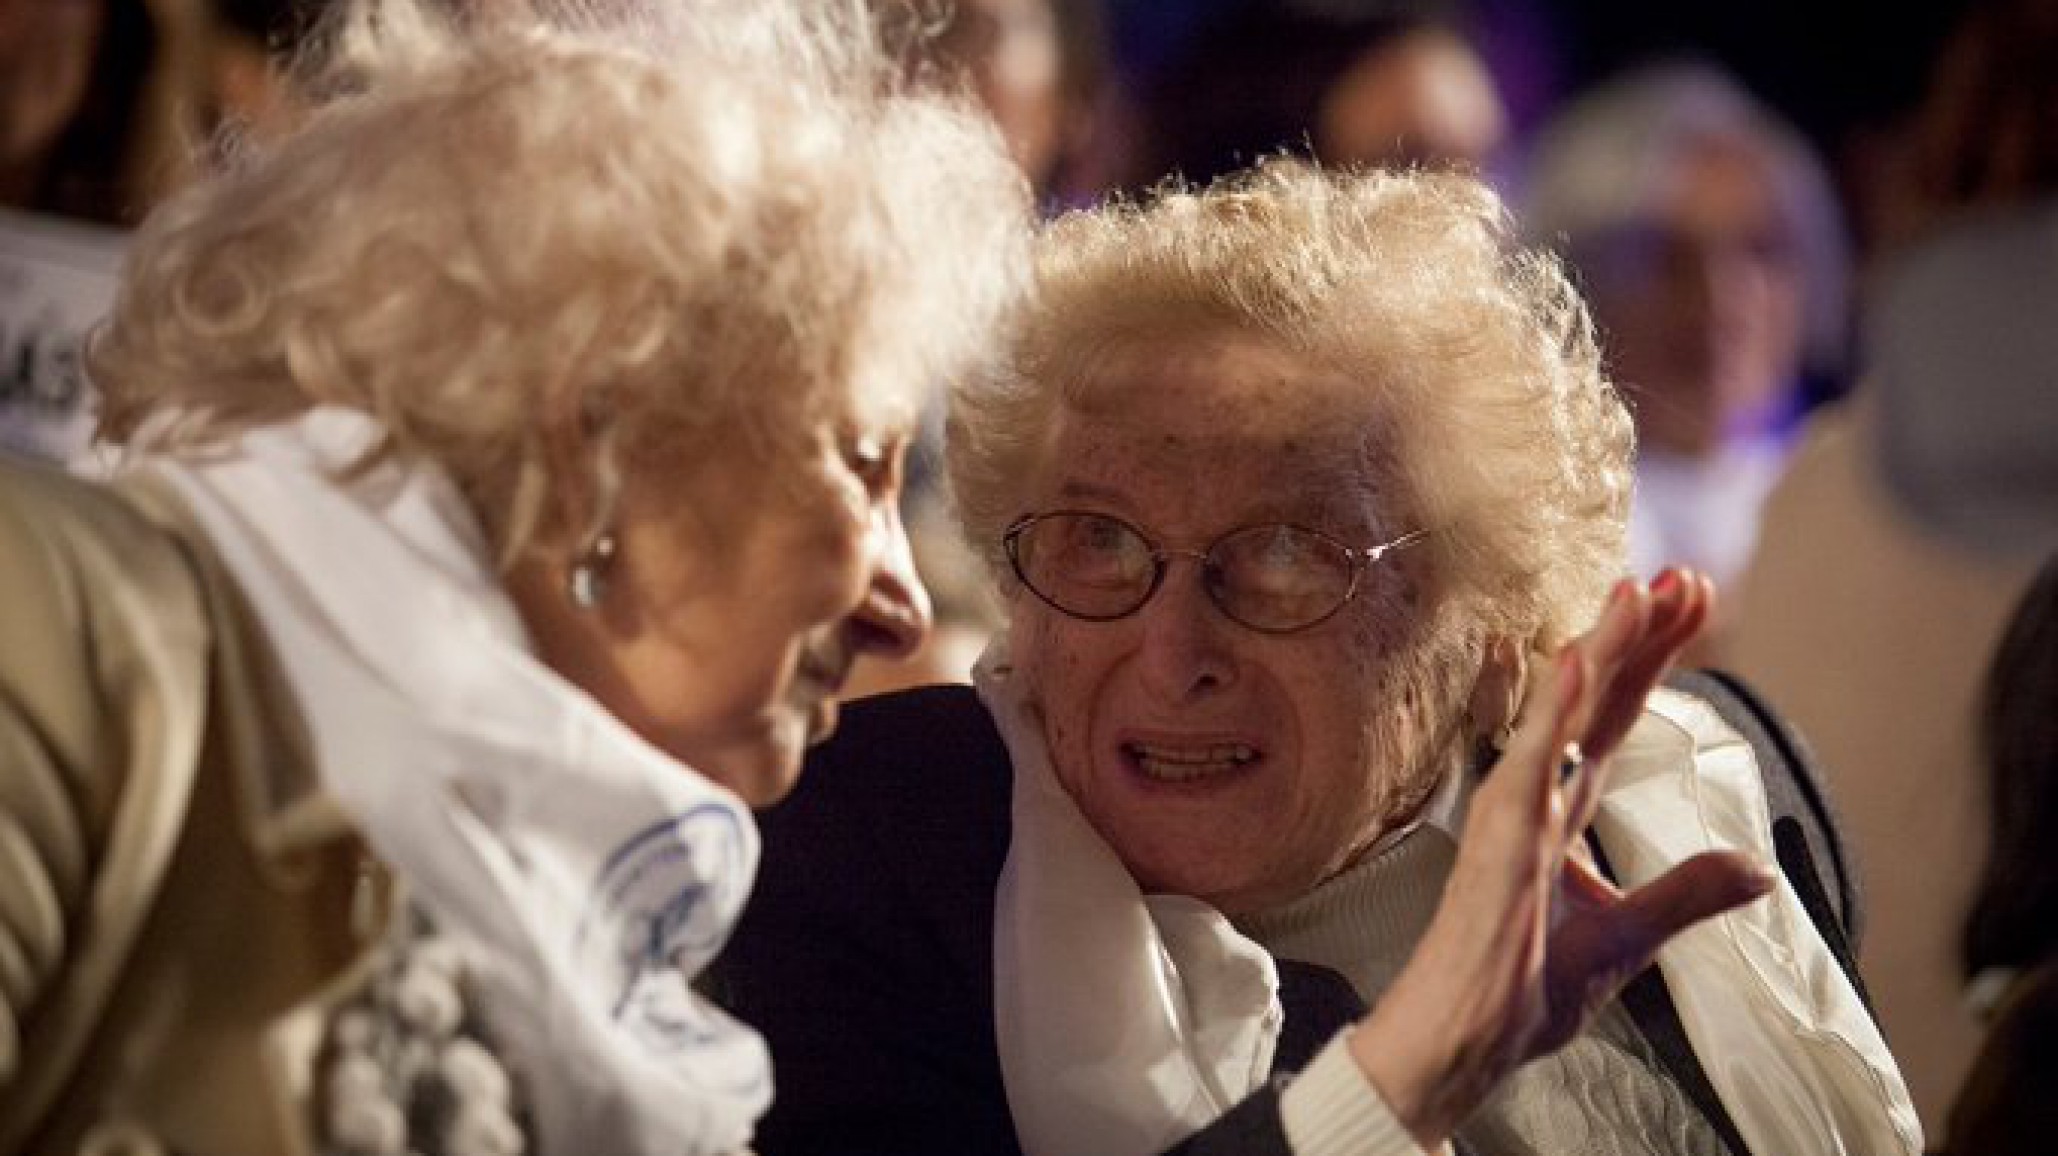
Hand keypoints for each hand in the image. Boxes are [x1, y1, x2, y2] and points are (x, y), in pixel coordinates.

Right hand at [1347, 570, 1776, 1145]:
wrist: (1461, 1043)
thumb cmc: (1518, 991)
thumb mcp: (1625, 939)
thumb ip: (1685, 894)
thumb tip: (1756, 866)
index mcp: (1565, 814)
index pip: (1615, 719)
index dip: (1652, 661)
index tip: (1689, 605)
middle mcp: (1538, 798)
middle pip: (1598, 700)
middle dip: (1641, 636)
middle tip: (1684, 577)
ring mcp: (1514, 813)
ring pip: (1562, 715)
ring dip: (1601, 651)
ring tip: (1637, 592)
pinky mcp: (1497, 841)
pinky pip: (1528, 762)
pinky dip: (1550, 712)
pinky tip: (1574, 664)